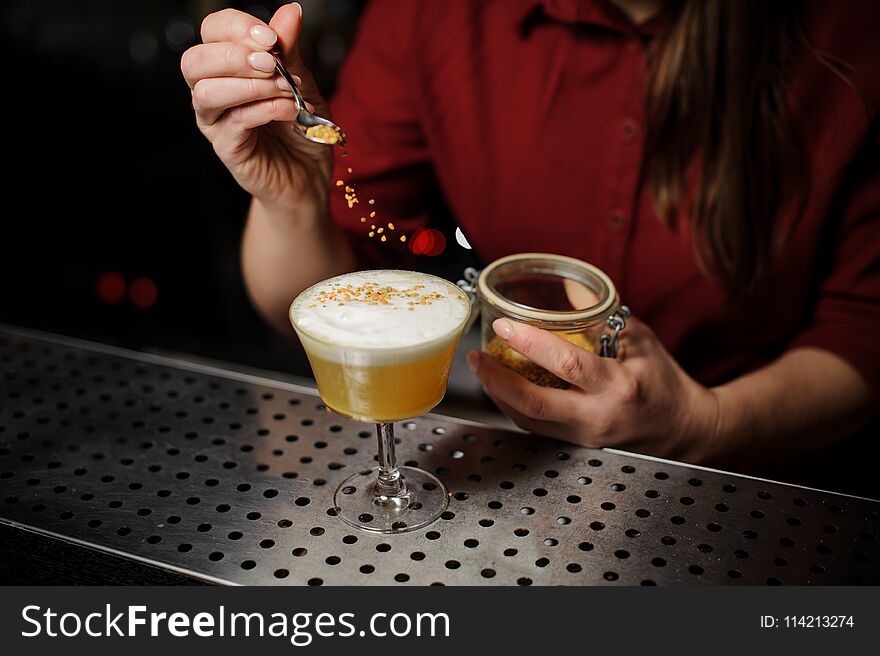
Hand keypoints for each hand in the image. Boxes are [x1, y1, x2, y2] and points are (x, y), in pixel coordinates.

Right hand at [180, 4, 332, 212]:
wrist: (309, 177)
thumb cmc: (302, 129)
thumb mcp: (302, 84)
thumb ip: (289, 52)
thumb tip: (290, 11)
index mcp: (227, 67)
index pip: (213, 31)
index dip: (237, 27)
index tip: (272, 38)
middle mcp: (212, 92)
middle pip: (194, 60)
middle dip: (234, 55)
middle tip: (271, 62)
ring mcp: (216, 122)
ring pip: (205, 92)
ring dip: (249, 84)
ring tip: (285, 88)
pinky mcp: (227, 149)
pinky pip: (234, 122)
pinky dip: (264, 110)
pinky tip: (289, 109)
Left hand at [467, 317, 721, 462]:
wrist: (684, 429)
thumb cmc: (664, 383)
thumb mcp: (640, 339)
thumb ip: (601, 315)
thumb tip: (565, 290)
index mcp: (619, 387)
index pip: (567, 365)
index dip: (530, 343)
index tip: (505, 325)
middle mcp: (598, 417)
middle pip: (532, 404)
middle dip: (496, 379)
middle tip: (477, 356)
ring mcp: (584, 436)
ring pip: (528, 420)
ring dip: (498, 393)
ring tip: (483, 367)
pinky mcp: (576, 444)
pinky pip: (536, 427)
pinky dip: (515, 406)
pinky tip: (503, 387)